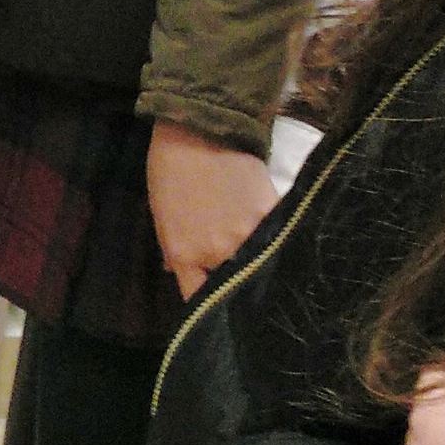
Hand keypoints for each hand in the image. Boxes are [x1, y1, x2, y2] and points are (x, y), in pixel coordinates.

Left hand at [148, 122, 278, 298]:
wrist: (200, 131)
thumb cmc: (170, 172)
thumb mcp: (162, 216)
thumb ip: (176, 252)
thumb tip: (182, 275)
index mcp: (187, 254)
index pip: (199, 300)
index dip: (207, 310)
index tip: (214, 314)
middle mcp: (220, 253)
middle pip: (236, 289)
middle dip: (239, 296)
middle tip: (248, 305)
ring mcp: (251, 235)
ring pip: (262, 270)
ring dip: (262, 274)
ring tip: (269, 282)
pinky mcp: (275, 215)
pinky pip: (279, 243)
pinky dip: (280, 249)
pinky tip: (282, 253)